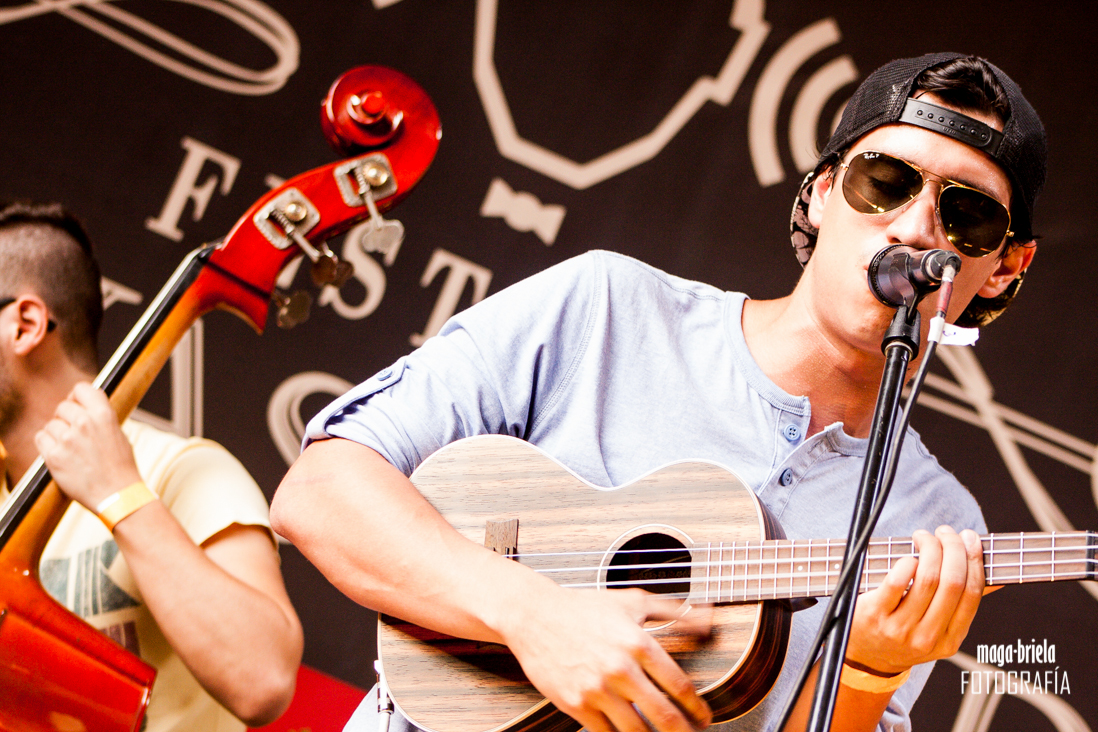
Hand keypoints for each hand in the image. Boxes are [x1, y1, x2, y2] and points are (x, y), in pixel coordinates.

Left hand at [34, 382, 142, 509]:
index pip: (81, 389)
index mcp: (103, 414)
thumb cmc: (120, 466)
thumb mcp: (118, 433)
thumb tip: (83, 404)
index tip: (77, 405)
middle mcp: (84, 423)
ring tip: (70, 447)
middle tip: (73, 432)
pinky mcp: (54, 456)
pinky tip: (60, 453)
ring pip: (51, 424)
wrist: (118, 494)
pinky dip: (46, 444)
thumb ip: (100, 416)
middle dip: (66, 417)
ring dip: (56, 433)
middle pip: (62, 407)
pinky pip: (41, 438)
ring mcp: (67, 439)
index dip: (77, 397)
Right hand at [500, 585, 711, 731]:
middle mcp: (621, 669)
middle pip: (664, 717)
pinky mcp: (576, 705)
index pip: (679, 687)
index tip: (704, 718)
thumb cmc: (584, 607)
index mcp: (639, 643)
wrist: (535, 615)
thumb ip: (673, 611)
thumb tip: (709, 618)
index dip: (698, 709)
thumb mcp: (633, 602)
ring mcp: (597, 690)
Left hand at [844, 526, 984, 674]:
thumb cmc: (906, 634)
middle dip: (953, 548)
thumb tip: (994, 578)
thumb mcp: (938, 631)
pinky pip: (897, 581)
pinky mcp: (875, 615)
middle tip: (946, 532)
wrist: (866, 656)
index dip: (974, 561)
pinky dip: (907, 562)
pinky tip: (908, 557)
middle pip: (952, 582)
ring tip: (925, 537)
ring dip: (930, 548)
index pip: (972, 594)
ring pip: (927, 578)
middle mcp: (927, 637)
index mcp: (950, 640)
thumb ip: (960, 605)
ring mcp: (900, 628)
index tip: (971, 539)